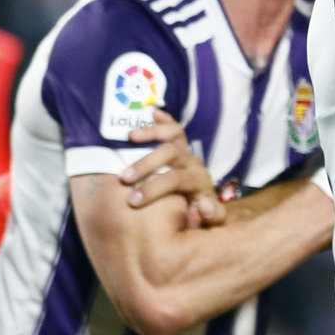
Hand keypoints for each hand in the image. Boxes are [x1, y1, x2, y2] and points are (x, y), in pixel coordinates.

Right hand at [123, 111, 222, 227]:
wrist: (202, 204)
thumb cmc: (198, 214)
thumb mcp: (207, 221)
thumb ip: (211, 216)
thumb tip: (204, 204)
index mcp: (199, 181)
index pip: (178, 179)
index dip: (156, 188)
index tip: (134, 201)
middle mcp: (193, 163)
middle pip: (172, 154)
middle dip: (146, 164)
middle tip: (123, 178)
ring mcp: (185, 152)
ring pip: (172, 135)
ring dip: (152, 133)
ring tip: (130, 136)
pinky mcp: (179, 145)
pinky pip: (173, 127)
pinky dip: (163, 119)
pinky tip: (151, 112)